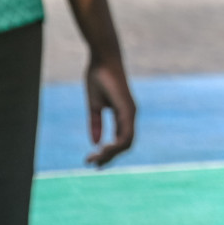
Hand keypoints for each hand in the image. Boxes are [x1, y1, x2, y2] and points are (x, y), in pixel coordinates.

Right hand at [84, 52, 134, 166]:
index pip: (121, 140)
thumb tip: (95, 142)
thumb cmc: (99, 78)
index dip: (109, 153)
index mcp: (124, 115)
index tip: (92, 160)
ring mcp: (130, 112)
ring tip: (96, 160)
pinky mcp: (127, 108)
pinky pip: (126, 132)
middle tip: (93, 165)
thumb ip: (96, 123)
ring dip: (111, 154)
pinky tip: (104, 149)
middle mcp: (130, 115)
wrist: (103, 59)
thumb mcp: (95, 105)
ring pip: (126, 141)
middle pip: (125, 144)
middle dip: (109, 157)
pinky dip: (116, 144)